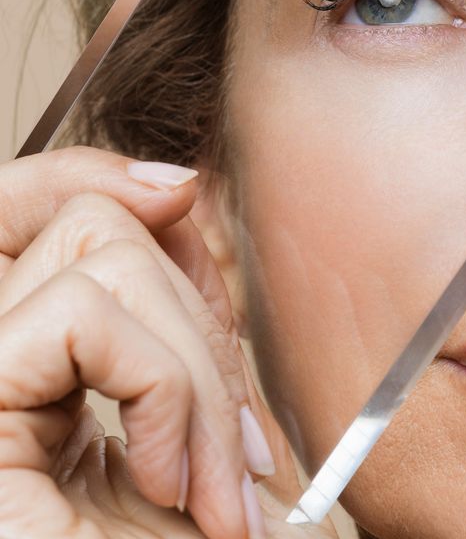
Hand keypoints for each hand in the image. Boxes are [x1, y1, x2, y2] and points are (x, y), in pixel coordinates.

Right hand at [0, 147, 335, 538]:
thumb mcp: (186, 436)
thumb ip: (171, 327)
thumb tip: (174, 188)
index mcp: (32, 381)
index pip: (50, 216)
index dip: (110, 188)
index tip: (186, 197)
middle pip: (90, 229)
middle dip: (199, 323)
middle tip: (228, 453)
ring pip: (96, 256)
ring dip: (192, 368)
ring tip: (200, 481)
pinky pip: (84, 319)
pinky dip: (163, 389)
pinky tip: (165, 482)